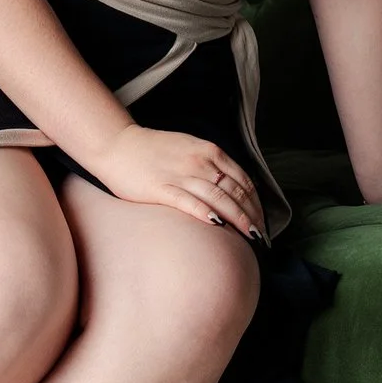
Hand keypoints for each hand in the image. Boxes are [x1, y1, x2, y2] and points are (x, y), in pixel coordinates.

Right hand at [89, 124, 266, 237]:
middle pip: (236, 192)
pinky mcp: (161, 188)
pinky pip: (189, 202)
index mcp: (209, 151)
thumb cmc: (154, 150)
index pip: (243, 180)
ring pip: (219, 198)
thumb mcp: (190, 148)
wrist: (119, 145)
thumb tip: (232, 189)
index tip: (262, 222)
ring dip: (238, 219)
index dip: (257, 203)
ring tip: (249, 237)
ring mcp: (181, 175)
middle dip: (252, 216)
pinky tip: (218, 226)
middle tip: (261, 237)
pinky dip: (206, 213)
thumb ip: (212, 165)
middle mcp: (200, 162)